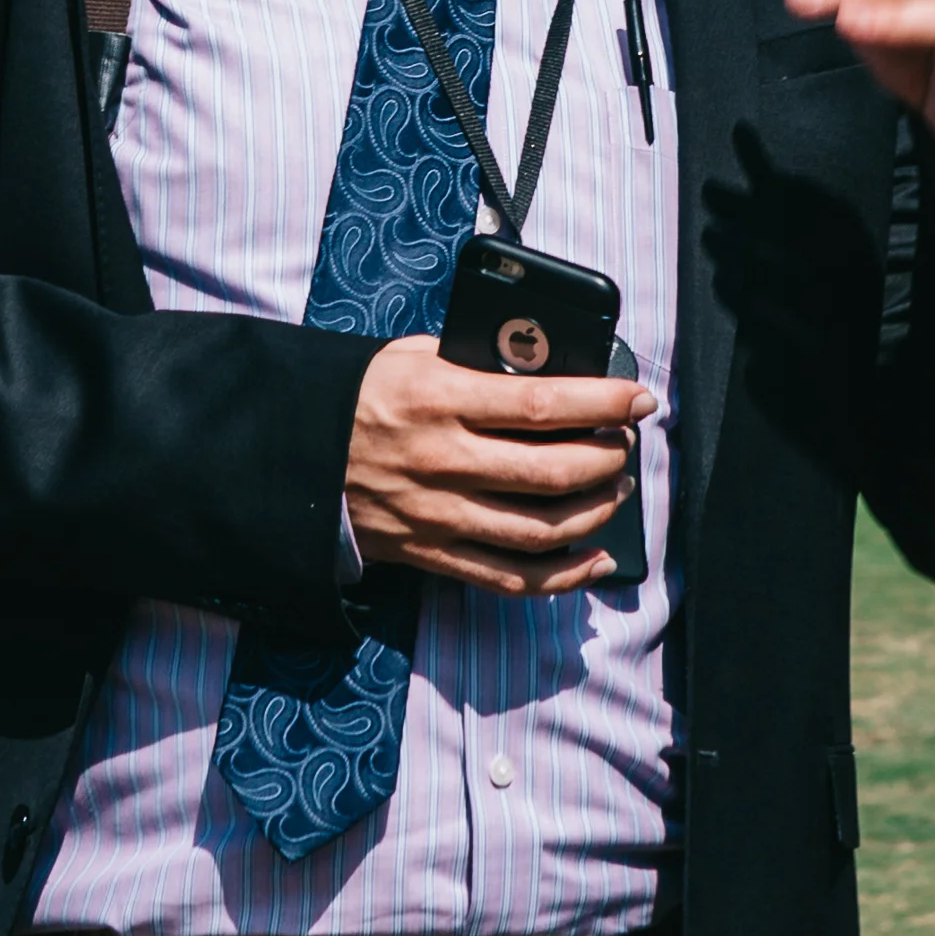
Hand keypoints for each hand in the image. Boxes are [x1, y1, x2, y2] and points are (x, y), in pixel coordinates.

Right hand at [345, 337, 652, 594]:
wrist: (297, 455)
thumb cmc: (364, 395)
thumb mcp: (414, 356)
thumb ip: (478, 362)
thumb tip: (550, 369)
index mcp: (440, 399)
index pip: (542, 405)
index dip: (602, 401)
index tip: (637, 397)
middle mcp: (443, 460)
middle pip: (552, 471)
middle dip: (607, 458)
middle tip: (624, 443)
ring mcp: (439, 514)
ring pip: (541, 529)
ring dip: (595, 511)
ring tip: (614, 489)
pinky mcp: (433, 554)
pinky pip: (511, 578)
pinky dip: (564, 575)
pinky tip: (595, 557)